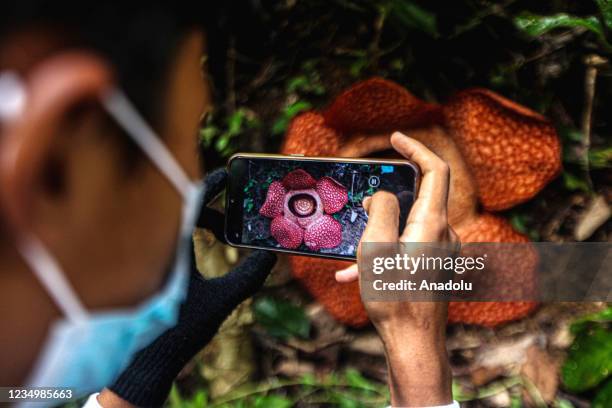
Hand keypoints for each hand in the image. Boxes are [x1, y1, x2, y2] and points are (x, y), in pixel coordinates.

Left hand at [103, 168, 276, 406]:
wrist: (148, 360)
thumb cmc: (179, 330)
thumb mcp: (221, 300)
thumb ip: (248, 276)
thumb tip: (270, 255)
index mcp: (169, 247)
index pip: (190, 201)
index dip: (211, 185)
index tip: (229, 176)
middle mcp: (157, 247)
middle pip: (185, 209)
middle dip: (212, 207)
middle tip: (235, 211)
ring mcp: (154, 257)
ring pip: (178, 224)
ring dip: (203, 222)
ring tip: (226, 230)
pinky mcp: (153, 269)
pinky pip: (174, 239)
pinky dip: (193, 235)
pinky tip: (209, 246)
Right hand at [335, 132, 457, 406]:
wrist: (414, 344)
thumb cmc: (394, 297)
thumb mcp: (376, 248)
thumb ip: (381, 210)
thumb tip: (382, 196)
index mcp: (432, 222)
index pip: (435, 169)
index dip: (415, 148)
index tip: (394, 138)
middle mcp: (442, 233)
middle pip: (419, 195)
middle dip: (387, 194)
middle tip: (362, 199)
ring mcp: (440, 251)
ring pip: (406, 223)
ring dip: (378, 229)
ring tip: (352, 249)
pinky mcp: (432, 266)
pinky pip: (405, 245)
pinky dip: (382, 250)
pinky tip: (353, 272)